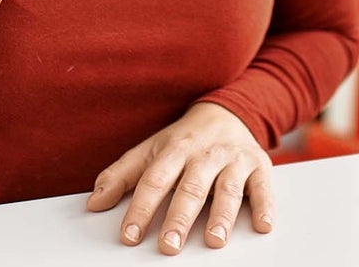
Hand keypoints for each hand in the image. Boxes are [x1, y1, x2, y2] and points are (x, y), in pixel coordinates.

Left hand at [85, 102, 275, 253]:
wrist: (227, 113)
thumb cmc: (184, 141)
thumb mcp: (150, 151)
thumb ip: (121, 176)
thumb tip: (93, 203)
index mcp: (174, 150)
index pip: (154, 181)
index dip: (141, 208)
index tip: (130, 235)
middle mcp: (205, 155)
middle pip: (191, 188)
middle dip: (179, 218)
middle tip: (169, 246)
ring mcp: (234, 160)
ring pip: (228, 189)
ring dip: (222, 216)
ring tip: (214, 241)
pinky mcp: (259, 166)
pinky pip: (264, 187)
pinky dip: (265, 206)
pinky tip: (262, 224)